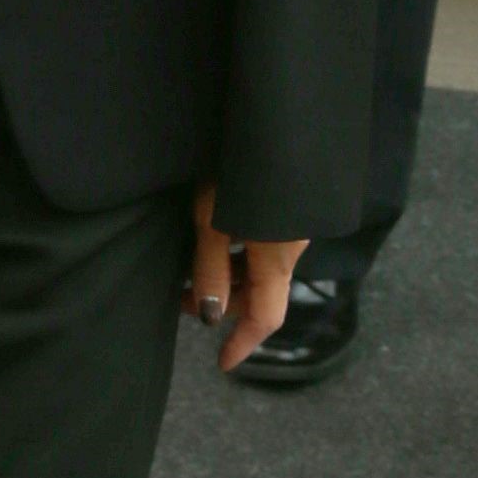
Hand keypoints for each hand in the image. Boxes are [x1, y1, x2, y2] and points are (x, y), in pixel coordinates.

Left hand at [185, 184, 308, 374]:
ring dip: (232, 274)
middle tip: (181, 296)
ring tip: (192, 264)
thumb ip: (211, 269)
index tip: (222, 362)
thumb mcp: (212, 220)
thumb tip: (210, 314)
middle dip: (225, 301)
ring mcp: (295, 224)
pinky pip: (269, 242)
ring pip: (264, 265)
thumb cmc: (237, 166)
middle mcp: (294, 245)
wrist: (277, 115)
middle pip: (263, 291)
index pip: (266, 316)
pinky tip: (219, 236)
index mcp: (278, 258)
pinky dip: (244, 252)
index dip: (243, 342)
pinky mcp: (292, 204)